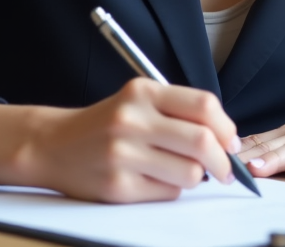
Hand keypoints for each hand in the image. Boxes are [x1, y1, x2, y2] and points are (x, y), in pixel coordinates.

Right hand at [0, 78, 239, 202]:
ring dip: (195, 177)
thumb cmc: (106, 124)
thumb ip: (180, 112)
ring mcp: (123, 154)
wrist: (53, 145)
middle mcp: (132, 119)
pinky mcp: (118, 186)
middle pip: (203, 141)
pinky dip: (171, 189)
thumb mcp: (138, 101)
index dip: (227, 126)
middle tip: (225, 170)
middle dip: (223, 161)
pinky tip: (153, 180)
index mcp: (142, 92)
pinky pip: (168, 193)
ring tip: (180, 171)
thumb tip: (228, 139)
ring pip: (190, 173)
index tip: (232, 141)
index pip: (203, 104)